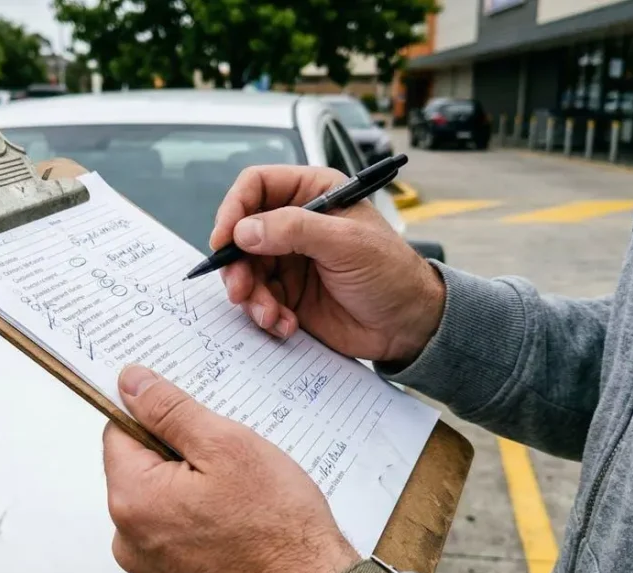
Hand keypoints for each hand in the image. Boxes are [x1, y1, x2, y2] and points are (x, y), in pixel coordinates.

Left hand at [103, 364, 359, 572]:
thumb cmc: (279, 529)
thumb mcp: (227, 446)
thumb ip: (169, 410)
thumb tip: (130, 383)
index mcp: (132, 501)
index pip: (118, 433)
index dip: (157, 418)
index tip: (193, 422)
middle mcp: (129, 542)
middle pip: (140, 473)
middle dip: (179, 458)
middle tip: (230, 464)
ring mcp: (152, 572)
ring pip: (161, 507)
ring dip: (192, 494)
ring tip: (242, 500)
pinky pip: (177, 540)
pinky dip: (201, 528)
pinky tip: (239, 529)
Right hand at [212, 165, 445, 364]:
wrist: (408, 326)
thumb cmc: (391, 273)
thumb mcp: (345, 244)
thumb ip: (294, 230)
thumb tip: (244, 230)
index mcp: (313, 193)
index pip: (257, 186)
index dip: (234, 209)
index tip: (225, 239)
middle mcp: (295, 223)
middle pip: (242, 233)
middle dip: (237, 264)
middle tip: (240, 289)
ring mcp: (289, 259)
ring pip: (245, 270)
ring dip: (250, 295)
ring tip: (270, 315)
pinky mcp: (288, 293)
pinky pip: (258, 299)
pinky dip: (264, 314)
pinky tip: (285, 325)